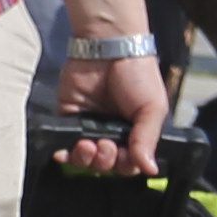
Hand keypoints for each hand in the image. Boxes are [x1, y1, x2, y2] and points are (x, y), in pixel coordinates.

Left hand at [48, 44, 169, 171]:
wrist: (110, 47)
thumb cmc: (138, 74)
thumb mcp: (152, 108)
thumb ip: (147, 139)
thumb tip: (151, 169)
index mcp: (135, 133)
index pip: (129, 163)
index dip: (125, 165)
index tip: (124, 155)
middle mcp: (111, 132)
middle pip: (105, 164)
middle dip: (105, 161)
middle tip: (106, 145)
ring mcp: (88, 126)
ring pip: (83, 159)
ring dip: (86, 159)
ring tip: (89, 144)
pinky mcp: (68, 118)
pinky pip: (63, 143)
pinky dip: (64, 153)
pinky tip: (67, 151)